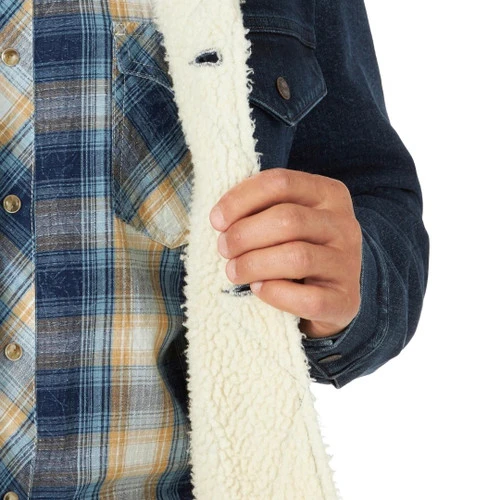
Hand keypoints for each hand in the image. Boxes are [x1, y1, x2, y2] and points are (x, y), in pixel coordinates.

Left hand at [209, 168, 361, 338]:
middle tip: (224, 248)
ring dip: (254, 264)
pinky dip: (275, 294)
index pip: (281, 182)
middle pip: (288, 219)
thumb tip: (221, 218)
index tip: (216, 220)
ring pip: (296, 257)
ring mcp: (347, 263)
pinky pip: (307, 299)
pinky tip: (259, 289)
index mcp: (329, 194)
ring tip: (234, 271)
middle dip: (244, 234)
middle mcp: (344, 225)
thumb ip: (262, 209)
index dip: (241, 199)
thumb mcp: (287, 219)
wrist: (334, 291)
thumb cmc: (298, 247)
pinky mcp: (345, 300)